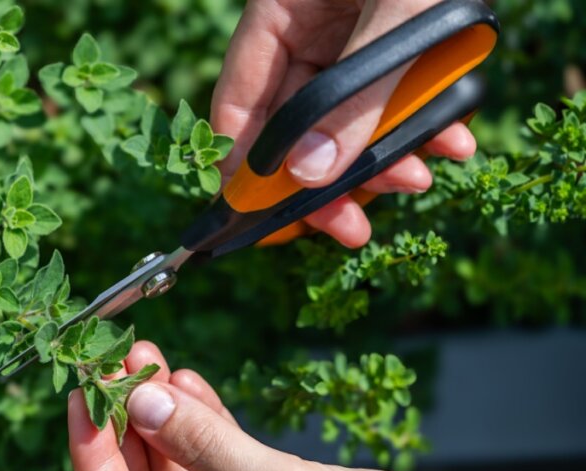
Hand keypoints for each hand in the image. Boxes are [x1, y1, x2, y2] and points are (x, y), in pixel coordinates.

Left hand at [68, 341, 585, 470]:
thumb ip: (209, 448)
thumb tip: (140, 399)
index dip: (94, 462)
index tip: (80, 400)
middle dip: (125, 427)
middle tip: (110, 364)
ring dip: (159, 416)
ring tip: (143, 356)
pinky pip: (209, 462)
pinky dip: (197, 422)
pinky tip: (183, 381)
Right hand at [212, 0, 477, 247]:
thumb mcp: (400, 18)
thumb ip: (356, 97)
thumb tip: (311, 176)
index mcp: (280, 14)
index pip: (240, 105)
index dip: (243, 169)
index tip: (257, 221)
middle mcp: (308, 35)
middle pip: (295, 128)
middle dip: (327, 182)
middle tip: (349, 229)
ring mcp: (350, 45)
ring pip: (347, 125)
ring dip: (382, 162)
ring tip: (420, 177)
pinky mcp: (395, 52)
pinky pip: (392, 105)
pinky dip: (420, 130)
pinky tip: (449, 146)